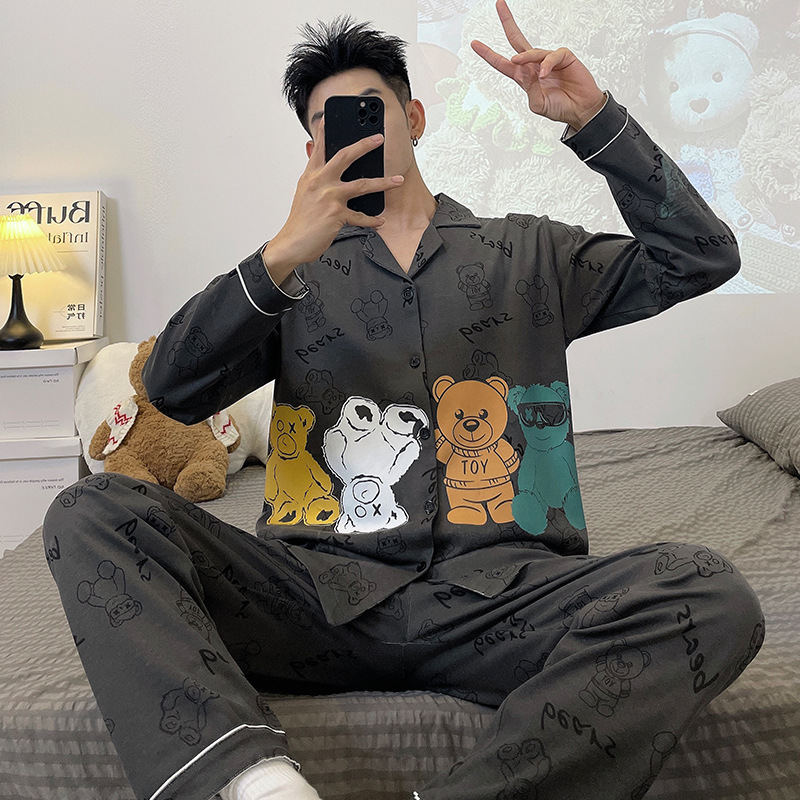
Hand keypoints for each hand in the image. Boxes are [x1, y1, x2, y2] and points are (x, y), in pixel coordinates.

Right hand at [266, 117, 404, 273]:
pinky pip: (360, 215)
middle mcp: (320, 182)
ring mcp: (329, 197)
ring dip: (383, 182)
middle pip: (346, 156)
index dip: (325, 131)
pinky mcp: (337, 214)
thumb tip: (319, 162)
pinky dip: (372, 219)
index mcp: (311, 175)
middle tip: (379, 138)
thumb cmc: (300, 221)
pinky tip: (380, 220)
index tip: (331, 117)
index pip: (320, 148)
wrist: (292, 242)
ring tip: (397, 180)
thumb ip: (314, 177)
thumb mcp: (303, 193)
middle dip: (365, 145)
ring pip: (362, 185)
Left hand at [471, 0, 605, 129]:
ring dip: (526, 58)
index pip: (502, 64)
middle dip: (507, 22)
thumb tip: (522, 69)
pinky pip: (552, 55)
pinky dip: (546, 64)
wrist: (581, 110)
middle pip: (516, 40)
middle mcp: (534, 65)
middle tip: (499, 4)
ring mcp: (548, 59)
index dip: (488, 54)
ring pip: (532, 51)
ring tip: (522, 67)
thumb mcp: (538, 105)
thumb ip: (529, 89)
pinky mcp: (563, 57)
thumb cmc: (560, 108)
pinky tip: (544, 74)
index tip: (475, 44)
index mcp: (524, 78)